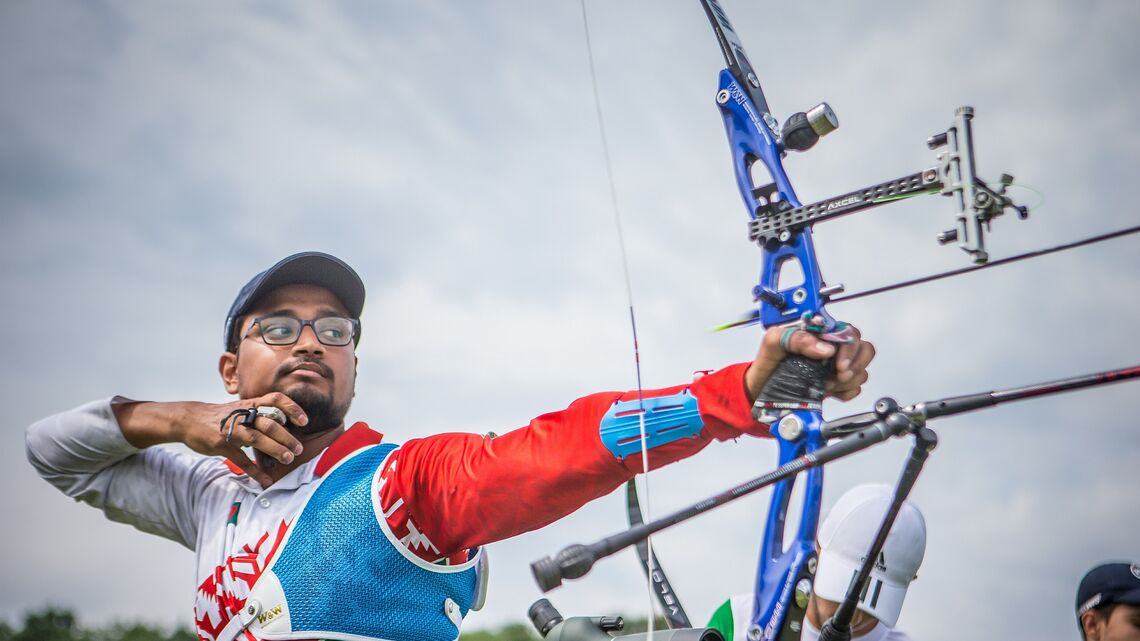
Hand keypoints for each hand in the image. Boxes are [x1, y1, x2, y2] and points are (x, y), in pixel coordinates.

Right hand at [115, 393, 308, 487]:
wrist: (189, 419)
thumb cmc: (221, 416)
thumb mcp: (242, 409)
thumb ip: (261, 414)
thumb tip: (286, 423)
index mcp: (250, 405)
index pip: (275, 399)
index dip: (291, 408)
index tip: (304, 421)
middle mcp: (242, 415)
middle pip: (269, 423)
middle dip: (286, 437)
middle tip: (298, 449)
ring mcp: (231, 430)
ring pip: (257, 439)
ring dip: (275, 450)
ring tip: (288, 459)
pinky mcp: (221, 444)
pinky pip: (240, 459)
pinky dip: (254, 471)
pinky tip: (265, 479)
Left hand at [744, 321, 874, 402]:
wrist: (760, 389)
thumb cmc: (767, 362)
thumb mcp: (774, 342)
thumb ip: (797, 338)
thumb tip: (825, 348)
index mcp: (820, 332)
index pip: (850, 332)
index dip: (849, 349)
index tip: (839, 364)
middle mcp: (831, 347)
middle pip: (864, 350)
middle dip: (854, 365)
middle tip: (837, 377)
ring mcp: (835, 366)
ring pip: (861, 371)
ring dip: (847, 381)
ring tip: (825, 385)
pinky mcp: (836, 384)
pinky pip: (855, 388)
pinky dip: (846, 392)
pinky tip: (829, 392)